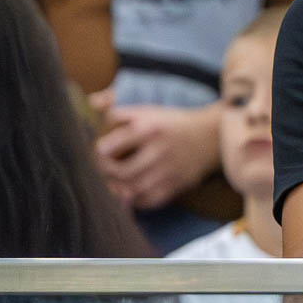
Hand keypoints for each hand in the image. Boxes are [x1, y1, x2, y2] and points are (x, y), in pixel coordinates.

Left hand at [92, 100, 222, 210]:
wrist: (211, 136)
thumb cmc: (172, 123)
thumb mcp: (148, 110)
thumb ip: (119, 106)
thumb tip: (91, 102)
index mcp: (150, 127)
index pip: (115, 141)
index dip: (100, 149)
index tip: (98, 151)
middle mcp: (160, 149)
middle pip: (121, 170)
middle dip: (105, 173)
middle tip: (101, 170)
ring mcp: (169, 169)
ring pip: (134, 188)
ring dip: (118, 188)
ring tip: (112, 183)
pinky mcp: (177, 184)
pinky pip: (150, 200)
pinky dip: (136, 200)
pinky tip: (130, 193)